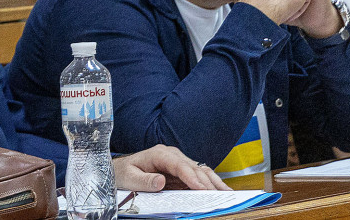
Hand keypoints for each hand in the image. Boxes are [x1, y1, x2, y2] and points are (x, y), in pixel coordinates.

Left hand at [113, 145, 229, 191]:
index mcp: (159, 154)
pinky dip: (210, 183)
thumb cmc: (125, 172)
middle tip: (220, 195)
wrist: (122, 170)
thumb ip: (145, 181)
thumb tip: (161, 181)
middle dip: (207, 182)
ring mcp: (178, 162)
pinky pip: (198, 176)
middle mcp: (171, 155)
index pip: (179, 165)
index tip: (201, 188)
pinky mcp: (181, 171)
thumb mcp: (130, 178)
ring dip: (213, 182)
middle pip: (193, 167)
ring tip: (227, 193)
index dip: (192, 176)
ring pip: (200, 170)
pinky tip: (219, 190)